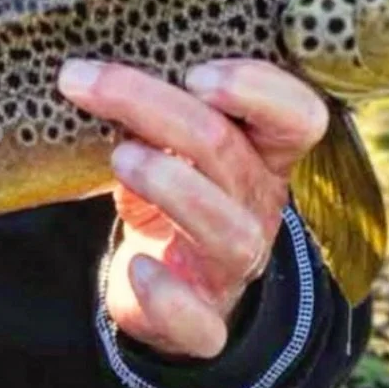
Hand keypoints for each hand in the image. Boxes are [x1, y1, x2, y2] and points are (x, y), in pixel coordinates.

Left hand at [57, 56, 328, 360]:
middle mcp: (256, 206)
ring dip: (172, 185)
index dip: (257, 89)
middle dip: (158, 109)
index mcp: (261, 155)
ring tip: (121, 157)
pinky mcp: (202, 323)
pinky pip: (200, 322)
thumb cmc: (168, 192)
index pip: (297, 117)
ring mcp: (233, 267)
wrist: (161, 288)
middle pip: (229, 151)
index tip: (195, 73)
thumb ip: (153, 106)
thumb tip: (94, 64)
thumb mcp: (169, 143)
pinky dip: (169, 297)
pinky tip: (139, 269)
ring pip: (227, 228)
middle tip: (91, 83)